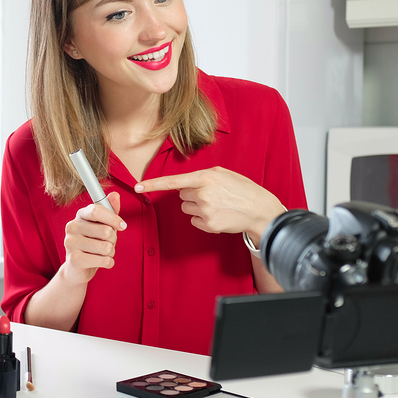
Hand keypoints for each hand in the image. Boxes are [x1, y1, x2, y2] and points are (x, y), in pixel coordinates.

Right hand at [59, 192, 125, 285]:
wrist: (77, 268)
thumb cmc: (92, 243)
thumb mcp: (102, 226)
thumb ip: (110, 211)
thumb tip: (115, 195)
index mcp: (80, 216)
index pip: (96, 211)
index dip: (113, 218)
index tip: (123, 226)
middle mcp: (72, 227)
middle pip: (105, 230)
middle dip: (113, 239)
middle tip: (109, 243)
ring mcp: (71, 243)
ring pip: (106, 247)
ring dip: (111, 252)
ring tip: (103, 253)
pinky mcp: (75, 260)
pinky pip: (104, 260)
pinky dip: (109, 262)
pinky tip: (101, 262)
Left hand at [135, 167, 282, 241]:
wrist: (259, 210)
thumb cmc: (242, 190)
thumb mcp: (224, 174)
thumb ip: (203, 176)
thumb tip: (186, 184)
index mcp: (205, 177)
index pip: (173, 181)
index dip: (153, 184)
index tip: (137, 187)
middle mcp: (202, 193)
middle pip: (181, 195)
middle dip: (192, 194)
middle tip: (211, 195)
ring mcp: (205, 210)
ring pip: (186, 208)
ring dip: (196, 206)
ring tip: (216, 205)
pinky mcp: (208, 224)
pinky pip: (194, 220)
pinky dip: (202, 218)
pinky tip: (217, 214)